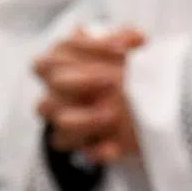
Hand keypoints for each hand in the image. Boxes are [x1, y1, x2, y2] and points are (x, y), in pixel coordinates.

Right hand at [35, 26, 145, 163]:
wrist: (135, 108)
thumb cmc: (118, 71)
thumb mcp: (121, 51)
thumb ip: (123, 41)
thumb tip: (136, 38)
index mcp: (62, 62)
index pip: (61, 50)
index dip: (90, 47)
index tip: (122, 49)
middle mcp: (58, 91)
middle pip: (56, 84)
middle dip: (83, 82)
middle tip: (111, 81)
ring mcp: (67, 120)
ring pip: (62, 123)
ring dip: (87, 119)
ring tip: (113, 115)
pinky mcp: (84, 145)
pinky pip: (82, 152)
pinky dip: (98, 150)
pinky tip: (114, 147)